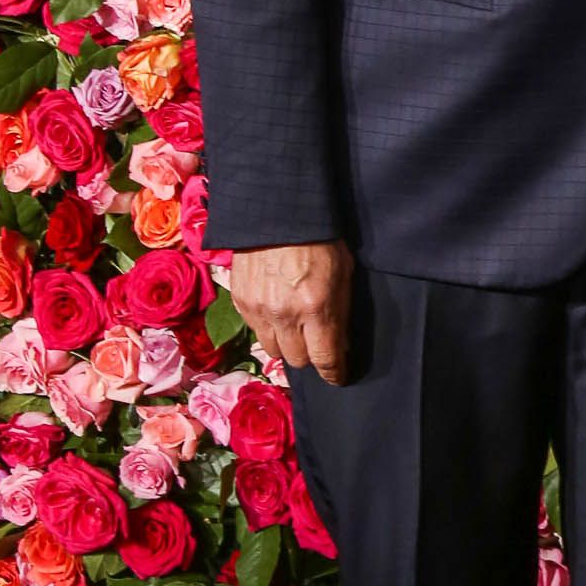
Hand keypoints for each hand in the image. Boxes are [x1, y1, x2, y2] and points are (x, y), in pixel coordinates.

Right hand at [230, 242, 354, 385]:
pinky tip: (277, 314)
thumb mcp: (344, 273)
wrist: (278, 210)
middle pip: (297, 361)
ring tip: (296, 330)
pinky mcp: (241, 301)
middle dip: (311, 356)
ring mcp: (259, 309)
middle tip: (317, 344)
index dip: (335, 373)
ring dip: (287, 345)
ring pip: (273, 351)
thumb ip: (341, 312)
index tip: (339, 376)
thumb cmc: (319, 238)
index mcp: (316, 308)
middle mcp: (285, 315)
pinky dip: (268, 329)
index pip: (325, 359)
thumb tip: (340, 345)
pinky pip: (255, 332)